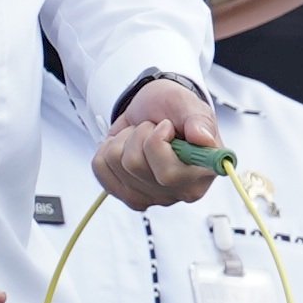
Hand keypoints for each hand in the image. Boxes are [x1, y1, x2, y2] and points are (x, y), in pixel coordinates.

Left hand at [94, 76, 228, 212]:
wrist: (153, 112)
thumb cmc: (175, 111)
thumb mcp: (190, 105)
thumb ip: (199, 121)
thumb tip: (202, 138)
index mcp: (202, 173)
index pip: (168, 174)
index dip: (157, 144)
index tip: (166, 125)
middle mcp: (180, 191)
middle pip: (136, 166)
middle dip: (138, 135)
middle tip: (152, 127)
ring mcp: (153, 197)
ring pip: (116, 164)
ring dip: (124, 139)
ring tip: (140, 135)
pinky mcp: (129, 195)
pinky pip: (100, 168)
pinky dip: (107, 148)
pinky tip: (126, 146)